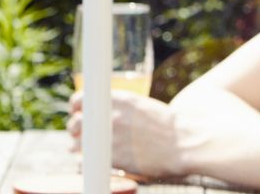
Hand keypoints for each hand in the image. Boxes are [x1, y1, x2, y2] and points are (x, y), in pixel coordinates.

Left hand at [67, 90, 187, 179]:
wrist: (184, 144)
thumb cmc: (169, 127)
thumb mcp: (144, 107)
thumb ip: (123, 109)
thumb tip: (109, 115)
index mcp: (120, 100)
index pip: (82, 99)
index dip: (77, 106)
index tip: (77, 111)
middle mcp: (112, 116)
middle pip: (75, 122)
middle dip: (75, 128)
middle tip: (79, 132)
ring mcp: (110, 138)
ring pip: (77, 143)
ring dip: (80, 146)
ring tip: (86, 148)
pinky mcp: (112, 158)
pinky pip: (88, 160)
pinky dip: (88, 160)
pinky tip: (96, 159)